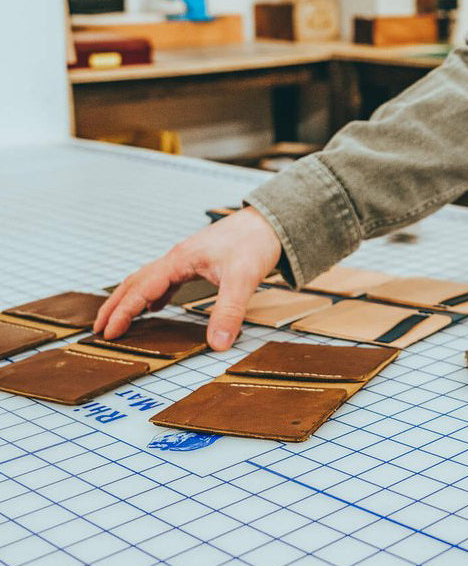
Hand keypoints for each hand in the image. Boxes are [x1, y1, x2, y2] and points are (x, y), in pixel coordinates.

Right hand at [93, 207, 281, 351]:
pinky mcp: (197, 261)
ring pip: (149, 279)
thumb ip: (229, 311)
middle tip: (99, 329)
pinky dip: (154, 294)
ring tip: (120, 321)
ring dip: (132, 299)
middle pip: (136, 281)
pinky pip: (166, 279)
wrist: (271, 221)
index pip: (142, 288)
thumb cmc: (255, 242)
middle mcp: (178, 257)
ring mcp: (186, 258)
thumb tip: (218, 343)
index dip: (123, 312)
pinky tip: (156, 307)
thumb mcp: (243, 279)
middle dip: (116, 305)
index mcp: (180, 260)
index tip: (108, 333)